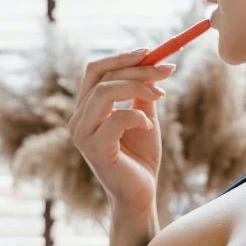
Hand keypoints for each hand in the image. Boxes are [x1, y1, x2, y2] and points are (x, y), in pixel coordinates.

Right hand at [69, 48, 174, 212]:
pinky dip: (137, 116)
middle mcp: (78, 119)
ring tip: (161, 95)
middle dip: (137, 69)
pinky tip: (148, 126)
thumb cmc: (140, 157)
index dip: (122, 57)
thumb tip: (155, 63)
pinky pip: (117, 118)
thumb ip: (143, 92)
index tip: (150, 51)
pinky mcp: (94, 150)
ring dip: (138, 86)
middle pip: (101, 77)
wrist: (141, 194)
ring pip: (105, 92)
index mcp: (86, 108)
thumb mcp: (144, 116)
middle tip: (167, 70)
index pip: (95, 71)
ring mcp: (82, 135)